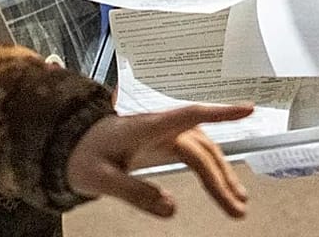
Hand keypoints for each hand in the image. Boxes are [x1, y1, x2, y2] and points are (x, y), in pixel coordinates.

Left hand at [66, 103, 254, 218]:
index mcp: (146, 128)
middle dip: (222, 178)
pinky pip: (197, 154)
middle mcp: (161, 127)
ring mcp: (165, 133)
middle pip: (201, 149)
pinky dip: (213, 170)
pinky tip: (223, 185)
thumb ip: (133, 192)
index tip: (247, 110)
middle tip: (238, 209)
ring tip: (238, 203)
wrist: (71, 143)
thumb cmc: (83, 156)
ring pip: (203, 151)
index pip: (189, 116)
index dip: (219, 113)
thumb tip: (171, 208)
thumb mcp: (99, 179)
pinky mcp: (165, 142)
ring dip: (222, 175)